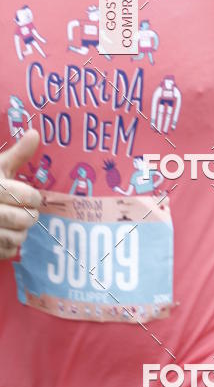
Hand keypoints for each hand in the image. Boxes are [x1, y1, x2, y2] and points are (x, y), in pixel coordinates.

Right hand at [0, 131, 41, 259]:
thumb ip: (16, 154)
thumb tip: (35, 133)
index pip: (24, 196)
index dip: (33, 197)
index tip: (34, 197)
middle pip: (21, 219)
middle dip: (31, 216)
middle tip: (30, 212)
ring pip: (15, 238)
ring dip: (22, 233)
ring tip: (20, 224)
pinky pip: (5, 252)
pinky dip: (11, 247)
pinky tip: (7, 236)